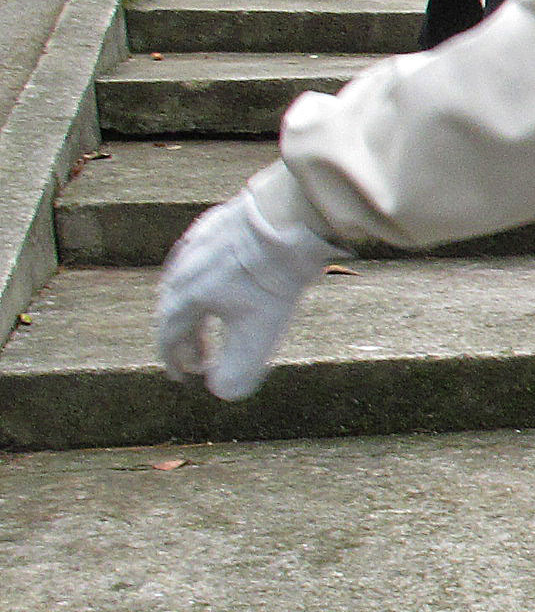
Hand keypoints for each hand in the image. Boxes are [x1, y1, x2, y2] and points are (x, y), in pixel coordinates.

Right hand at [153, 184, 339, 398]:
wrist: (289, 220)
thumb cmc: (271, 279)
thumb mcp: (257, 334)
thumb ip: (237, 371)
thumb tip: (222, 391)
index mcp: (184, 297)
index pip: (169, 336)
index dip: (176, 361)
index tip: (185, 377)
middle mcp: (181, 269)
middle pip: (174, 310)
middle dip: (186, 339)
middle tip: (200, 358)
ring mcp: (196, 242)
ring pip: (186, 282)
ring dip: (196, 310)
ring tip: (211, 322)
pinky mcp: (216, 224)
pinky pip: (202, 259)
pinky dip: (208, 281)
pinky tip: (225, 281)